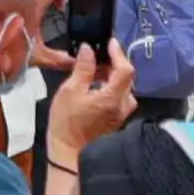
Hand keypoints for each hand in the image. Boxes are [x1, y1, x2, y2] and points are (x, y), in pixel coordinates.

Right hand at [46, 35, 139, 157]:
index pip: (125, 70)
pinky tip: (98, 87)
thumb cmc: (66, 121)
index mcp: (113, 98)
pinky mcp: (116, 121)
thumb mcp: (70, 90)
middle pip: (127, 79)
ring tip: (96, 71)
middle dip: (115, 65)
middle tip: (99, 57)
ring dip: (113, 77)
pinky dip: (112, 89)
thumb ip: (83, 68)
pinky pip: (120, 99)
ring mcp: (121, 115)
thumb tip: (88, 49)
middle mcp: (122, 106)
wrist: (67, 151)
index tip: (110, 43)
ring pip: (125, 89)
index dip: (119, 53)